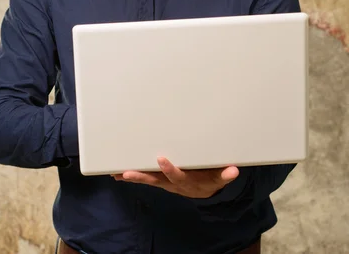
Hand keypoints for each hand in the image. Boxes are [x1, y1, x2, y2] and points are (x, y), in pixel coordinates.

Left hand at [112, 157, 238, 198]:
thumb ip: (225, 175)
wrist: (204, 190)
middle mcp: (172, 182)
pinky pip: (144, 178)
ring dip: (131, 177)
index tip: (161, 159)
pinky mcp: (158, 179)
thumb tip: (233, 170)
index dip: (169, 169)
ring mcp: (164, 182)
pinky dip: (130, 177)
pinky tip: (117, 174)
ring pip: (146, 179)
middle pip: (155, 180)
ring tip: (115, 174)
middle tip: (126, 174)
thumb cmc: (211, 178)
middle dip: (141, 176)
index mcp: (187, 180)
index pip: (176, 175)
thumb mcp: (220, 178)